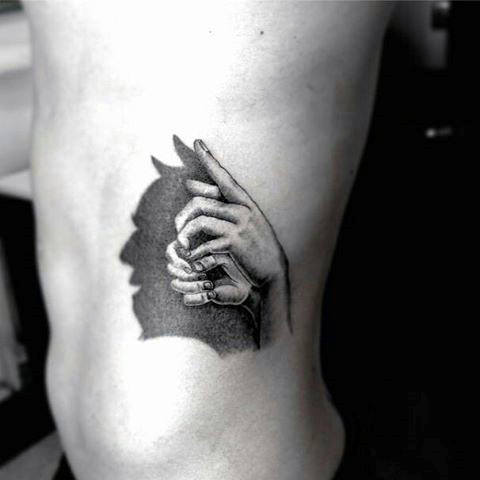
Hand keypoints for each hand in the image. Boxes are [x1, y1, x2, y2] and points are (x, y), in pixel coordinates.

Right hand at [166, 239, 252, 306]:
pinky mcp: (198, 297)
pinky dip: (198, 296)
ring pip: (176, 284)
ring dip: (191, 284)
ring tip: (208, 283)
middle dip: (184, 272)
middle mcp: (189, 269)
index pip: (172, 253)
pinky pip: (187, 299)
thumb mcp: (224, 255)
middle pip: (171, 270)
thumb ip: (209, 256)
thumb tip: (195, 265)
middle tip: (201, 273)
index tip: (189, 256)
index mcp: (192, 255)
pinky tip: (211, 292)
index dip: (176, 257)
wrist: (245, 283)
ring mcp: (191, 283)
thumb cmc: (235, 265)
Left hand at [175, 139, 286, 286]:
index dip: (209, 160)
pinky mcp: (235, 243)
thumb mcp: (242, 222)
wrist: (272, 273)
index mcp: (245, 203)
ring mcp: (239, 225)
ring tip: (181, 243)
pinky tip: (192, 258)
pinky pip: (206, 243)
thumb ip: (217, 204)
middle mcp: (242, 210)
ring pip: (200, 220)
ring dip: (185, 233)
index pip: (223, 177)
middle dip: (182, 216)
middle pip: (201, 203)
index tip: (197, 142)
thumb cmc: (255, 247)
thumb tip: (188, 184)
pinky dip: (195, 252)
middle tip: (176, 227)